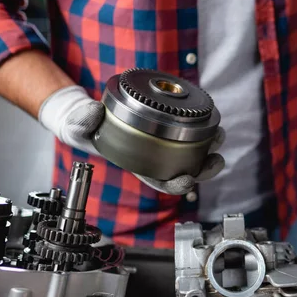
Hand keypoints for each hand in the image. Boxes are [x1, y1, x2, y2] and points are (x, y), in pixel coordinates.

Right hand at [39, 85, 226, 195]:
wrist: (90, 114)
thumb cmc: (86, 129)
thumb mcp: (77, 127)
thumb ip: (80, 123)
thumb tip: (94, 111)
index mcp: (138, 166)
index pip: (161, 183)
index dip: (177, 185)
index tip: (187, 180)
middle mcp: (155, 158)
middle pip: (186, 172)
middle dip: (204, 169)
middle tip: (216, 160)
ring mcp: (165, 144)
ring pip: (194, 153)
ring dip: (210, 148)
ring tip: (219, 137)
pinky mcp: (170, 128)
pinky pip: (193, 133)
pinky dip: (205, 130)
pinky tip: (213, 122)